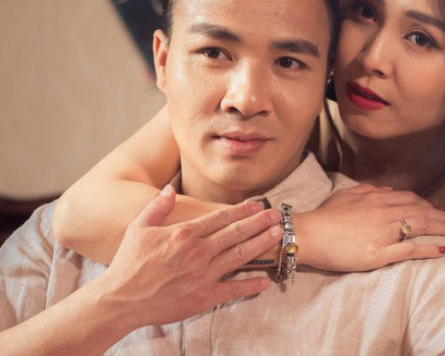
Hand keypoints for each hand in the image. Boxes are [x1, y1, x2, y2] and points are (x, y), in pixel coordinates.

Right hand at [95, 185, 282, 328]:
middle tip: (277, 215)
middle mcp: (198, 252)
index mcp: (185, 234)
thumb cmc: (128, 264)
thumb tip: (168, 188)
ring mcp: (203, 275)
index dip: (242, 210)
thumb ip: (157, 207)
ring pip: (239, 255)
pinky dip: (251, 285)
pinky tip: (266, 279)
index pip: (221, 217)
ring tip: (278, 235)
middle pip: (236, 233)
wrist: (121, 300)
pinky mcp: (204, 297)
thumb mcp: (138, 228)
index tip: (258, 204)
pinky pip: (233, 290)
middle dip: (259, 222)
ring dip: (261, 244)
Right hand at [296, 184, 444, 271]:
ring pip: (421, 227)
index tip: (436, 211)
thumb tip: (386, 190)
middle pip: (421, 212)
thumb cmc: (323, 216)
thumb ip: (367, 190)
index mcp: (375, 198)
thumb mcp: (345, 195)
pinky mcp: (380, 253)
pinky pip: (411, 250)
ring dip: (443, 229)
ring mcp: (383, 232)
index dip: (427, 205)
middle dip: (442, 217)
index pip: (409, 199)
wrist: (308, 234)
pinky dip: (431, 249)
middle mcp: (384, 212)